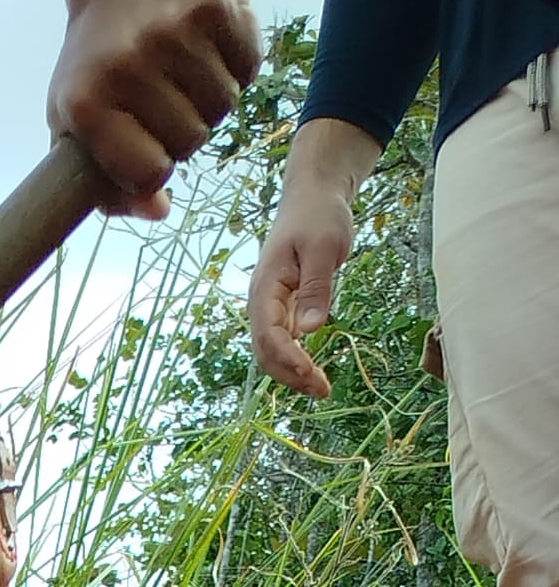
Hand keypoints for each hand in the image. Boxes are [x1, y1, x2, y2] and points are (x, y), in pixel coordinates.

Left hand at [48, 0, 258, 210]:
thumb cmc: (98, 60)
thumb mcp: (80, 124)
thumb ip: (109, 183)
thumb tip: (159, 211)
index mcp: (88, 102)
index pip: (150, 172)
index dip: (156, 165)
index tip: (148, 145)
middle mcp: (129, 64)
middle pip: (191, 141)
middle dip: (184, 130)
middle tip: (166, 98)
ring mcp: (175, 29)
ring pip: (223, 106)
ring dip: (211, 98)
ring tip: (185, 70)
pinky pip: (250, 66)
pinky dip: (237, 64)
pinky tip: (209, 44)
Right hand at [248, 121, 379, 397]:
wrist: (313, 196)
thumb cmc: (319, 215)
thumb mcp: (324, 247)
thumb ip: (317, 287)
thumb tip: (311, 331)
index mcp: (265, 289)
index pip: (270, 336)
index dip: (290, 360)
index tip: (315, 375)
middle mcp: (261, 303)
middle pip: (266, 352)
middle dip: (291, 375)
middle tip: (323, 390)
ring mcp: (270, 307)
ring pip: (273, 352)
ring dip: (293, 373)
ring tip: (321, 387)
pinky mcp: (282, 307)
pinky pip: (283, 342)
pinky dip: (296, 360)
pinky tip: (313, 369)